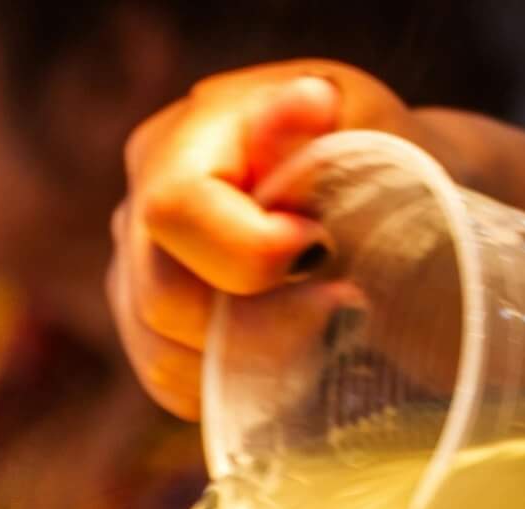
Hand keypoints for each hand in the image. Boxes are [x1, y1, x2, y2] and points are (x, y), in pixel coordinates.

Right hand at [107, 63, 411, 418]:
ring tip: (330, 330)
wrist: (389, 223)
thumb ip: (333, 137)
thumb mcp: (378, 138)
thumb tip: (308, 105)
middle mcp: (140, 203)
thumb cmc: (388, 173)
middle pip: (162, 299)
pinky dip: (237, 388)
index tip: (322, 250)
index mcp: (186, 136)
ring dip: (256, 361)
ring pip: (164, 356)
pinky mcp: (149, 334)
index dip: (248, 251)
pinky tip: (292, 356)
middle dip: (261, 323)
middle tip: (345, 308)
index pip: (175, 209)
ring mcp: (134, 275)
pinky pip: (175, 388)